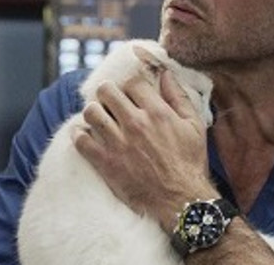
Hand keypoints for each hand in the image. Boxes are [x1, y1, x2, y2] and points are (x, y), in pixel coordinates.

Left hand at [72, 68, 217, 229]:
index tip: (130, 94)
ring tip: (99, 118)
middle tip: (111, 102)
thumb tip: (165, 73)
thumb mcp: (194, 126)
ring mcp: (118, 143)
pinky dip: (80, 135)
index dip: (130, 85)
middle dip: (108, 93)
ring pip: (91, 112)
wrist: (180, 201)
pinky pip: (81, 140)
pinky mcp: (105, 162)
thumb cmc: (190, 162)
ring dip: (94, 112)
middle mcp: (135, 123)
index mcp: (157, 112)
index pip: (132, 82)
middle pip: (107, 91)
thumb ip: (179, 97)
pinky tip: (86, 135)